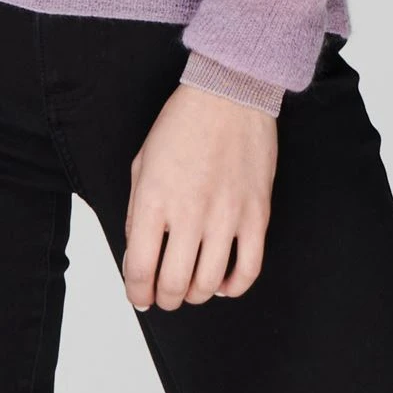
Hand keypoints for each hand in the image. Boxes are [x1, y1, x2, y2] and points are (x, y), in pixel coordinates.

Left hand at [121, 82, 276, 311]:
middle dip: (164, 298)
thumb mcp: (142, 162)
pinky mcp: (256, 214)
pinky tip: (222, 281)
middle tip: (163, 294)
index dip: (137, 293)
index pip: (140, 269)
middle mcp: (189, 212)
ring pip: (209, 284)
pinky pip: (248, 269)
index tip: (140, 296)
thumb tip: (138, 254)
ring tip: (191, 285)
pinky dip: (233, 286)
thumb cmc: (183, 123)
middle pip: (174, 285)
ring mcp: (226, 215)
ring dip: (195, 294)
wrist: (228, 93)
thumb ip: (136, 212)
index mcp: (154, 199)